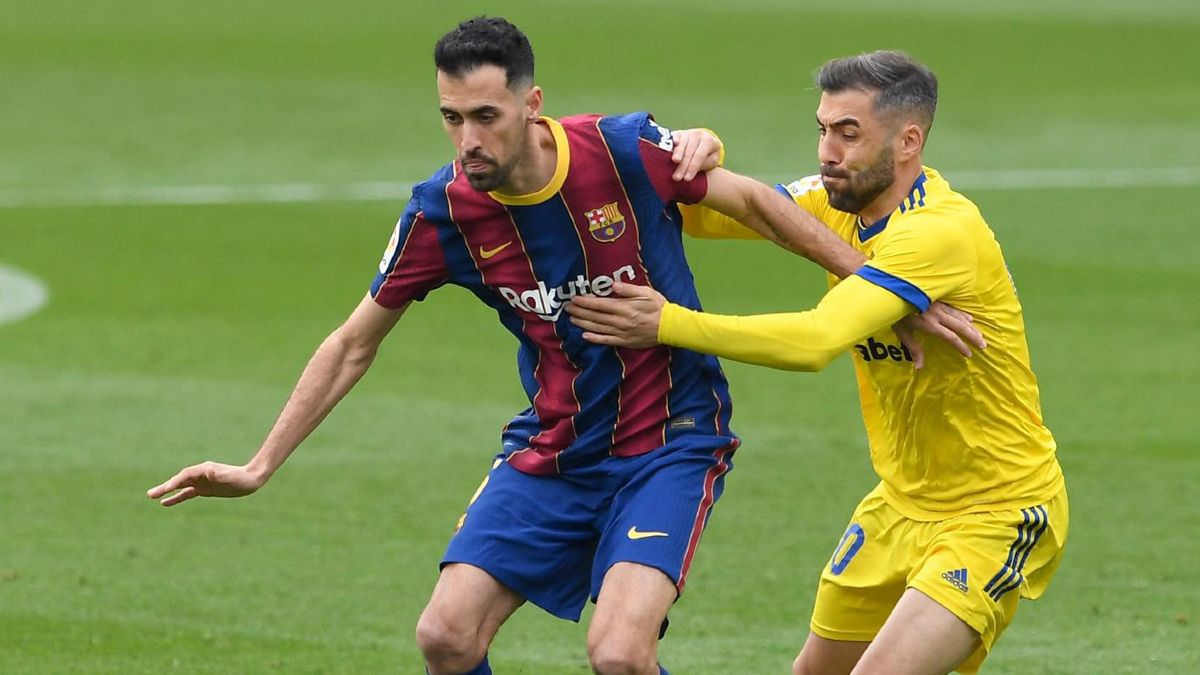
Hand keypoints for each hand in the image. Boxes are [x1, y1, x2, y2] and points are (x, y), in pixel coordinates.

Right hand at [147, 461, 266, 506]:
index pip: (185, 476)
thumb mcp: (230, 477)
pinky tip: (165, 503)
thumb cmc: (241, 478)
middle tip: (150, 494)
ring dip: (167, 492)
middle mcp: (200, 474)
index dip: (175, 482)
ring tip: (152, 497)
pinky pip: (186, 493)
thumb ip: (219, 474)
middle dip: (165, 487)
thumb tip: (208, 471)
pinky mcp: (204, 489)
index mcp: (204, 470)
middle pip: (178, 480)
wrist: (250, 479)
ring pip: (180, 487)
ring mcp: (201, 482)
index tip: (166, 489)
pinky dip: (176, 498)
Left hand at [565, 283, 665, 347]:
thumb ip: (628, 290)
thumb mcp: (646, 292)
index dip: (585, 302)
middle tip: (567, 308)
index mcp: (624, 308)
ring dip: (583, 324)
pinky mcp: (625, 342)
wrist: (670, 327)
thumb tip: (613, 286)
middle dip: (579, 311)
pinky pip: (606, 341)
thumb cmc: (659, 307)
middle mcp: (620, 321)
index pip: (599, 304)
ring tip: (572, 319)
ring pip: (597, 328)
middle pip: (595, 316)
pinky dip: (594, 339)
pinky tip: (584, 336)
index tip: (574, 298)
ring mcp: (622, 333)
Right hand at [671, 129, 721, 180]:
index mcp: (709, 141)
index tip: (687, 179)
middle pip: (689, 151)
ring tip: (674, 162)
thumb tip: (691, 169)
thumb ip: (704, 164)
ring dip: (677, 153)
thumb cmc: (708, 155)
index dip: (693, 167)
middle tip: (677, 178)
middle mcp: (698, 134)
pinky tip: (668, 147)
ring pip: (682, 144)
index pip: (700, 156)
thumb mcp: (712, 161)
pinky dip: (671, 142)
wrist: (703, 142)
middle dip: (683, 165)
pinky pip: (673, 137)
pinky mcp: (677, 133)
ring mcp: (687, 133)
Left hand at [893, 301, 986, 368]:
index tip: (969, 354)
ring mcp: (939, 305)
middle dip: (973, 337)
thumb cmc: (896, 314)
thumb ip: (913, 349)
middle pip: (960, 327)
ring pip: (960, 316)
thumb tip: (919, 367)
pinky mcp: (938, 299)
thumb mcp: (902, 333)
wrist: (893, 291)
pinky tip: (970, 317)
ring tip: (980, 334)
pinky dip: (963, 314)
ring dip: (971, 326)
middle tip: (984, 345)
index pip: (951, 338)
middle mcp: (938, 315)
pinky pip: (954, 307)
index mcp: (930, 325)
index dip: (961, 347)